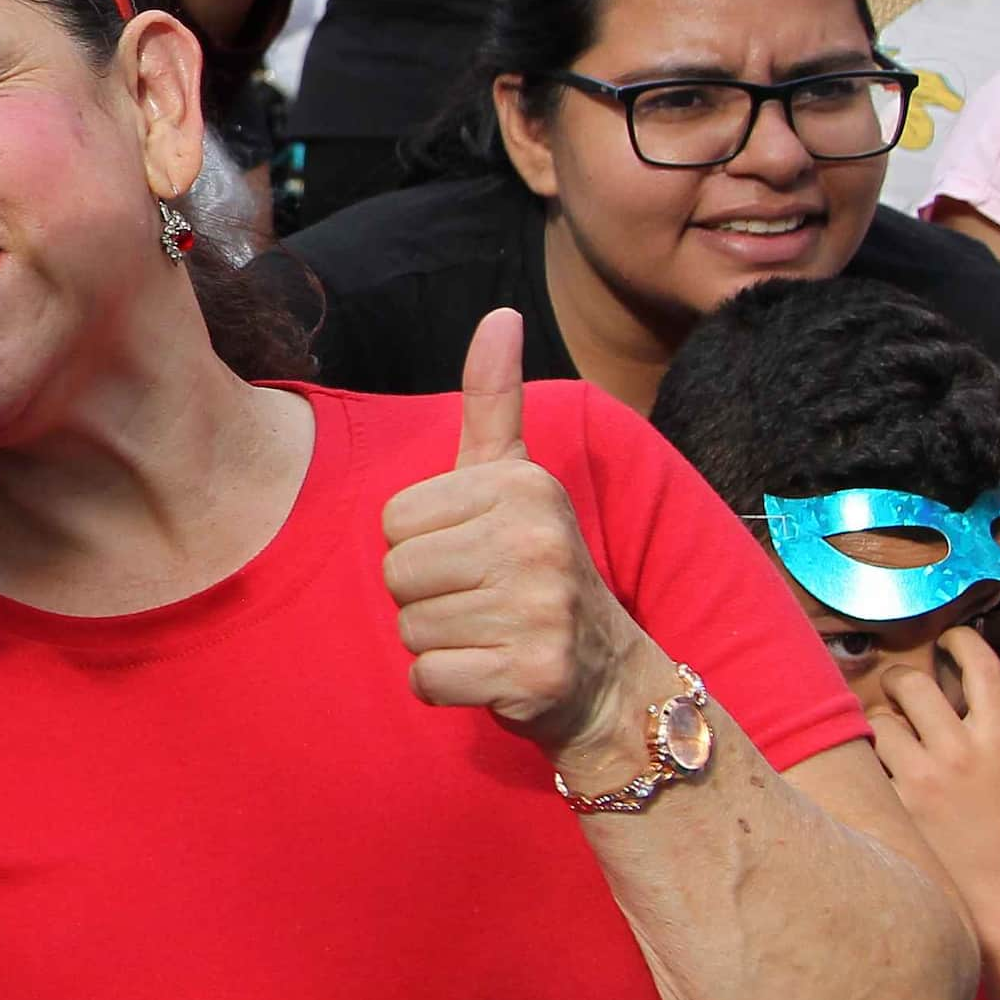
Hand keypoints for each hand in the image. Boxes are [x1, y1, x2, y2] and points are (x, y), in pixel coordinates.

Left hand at [381, 309, 642, 753]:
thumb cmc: (536, 567)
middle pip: (396, 574)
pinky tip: (490, 673)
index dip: (422, 544)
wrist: (606, 677)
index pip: (394, 521)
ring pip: (408, 628)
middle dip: (425, 596)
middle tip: (481, 600)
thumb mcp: (514, 478)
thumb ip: (494, 399)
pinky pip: (426, 678)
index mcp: (522, 484)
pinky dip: (445, 686)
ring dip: (436, 641)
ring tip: (488, 633)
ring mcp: (539, 610)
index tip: (474, 553)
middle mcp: (535, 539)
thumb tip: (501, 312)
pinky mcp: (532, 673)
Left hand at [878, 631, 999, 888]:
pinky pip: (864, 764)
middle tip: (898, 693)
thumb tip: (944, 701)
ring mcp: (927, 778)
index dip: (963, 642)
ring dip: (877, 725)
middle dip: (899, 682)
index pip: (984, 668)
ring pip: (879, 721)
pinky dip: (863, 765)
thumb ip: (984, 736)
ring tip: (885, 740)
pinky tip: (864, 773)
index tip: (950, 637)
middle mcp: (963, 752)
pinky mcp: (898, 806)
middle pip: (912, 683)